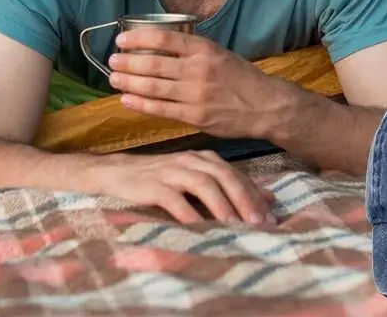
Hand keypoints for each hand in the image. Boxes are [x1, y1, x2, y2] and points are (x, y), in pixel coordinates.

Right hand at [88, 150, 275, 224]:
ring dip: (222, 205)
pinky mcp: (151, 184)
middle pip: (223, 176)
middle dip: (244, 199)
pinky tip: (199, 228)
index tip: (273, 217)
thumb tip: (267, 198)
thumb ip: (225, 186)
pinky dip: (188, 212)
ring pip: (202, 183)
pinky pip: (173, 198)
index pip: (235, 174)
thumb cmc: (159, 178)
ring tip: (235, 226)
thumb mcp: (194, 179)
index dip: (254, 194)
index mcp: (203, 158)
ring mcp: (170, 170)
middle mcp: (190, 160)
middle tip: (260, 223)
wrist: (114, 172)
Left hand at [108, 30, 280, 139]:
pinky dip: (141, 104)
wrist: (264, 105)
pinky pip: (161, 110)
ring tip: (113, 79)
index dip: (138, 38)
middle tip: (112, 61)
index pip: (164, 39)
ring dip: (129, 83)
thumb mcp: (218, 53)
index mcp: (204, 49)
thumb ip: (191, 50)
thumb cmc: (239, 77)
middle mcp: (198, 69)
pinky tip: (127, 99)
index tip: (121, 40)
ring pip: (153, 88)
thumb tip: (157, 47)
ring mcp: (196, 94)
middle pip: (153, 64)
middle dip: (127, 63)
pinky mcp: (195, 117)